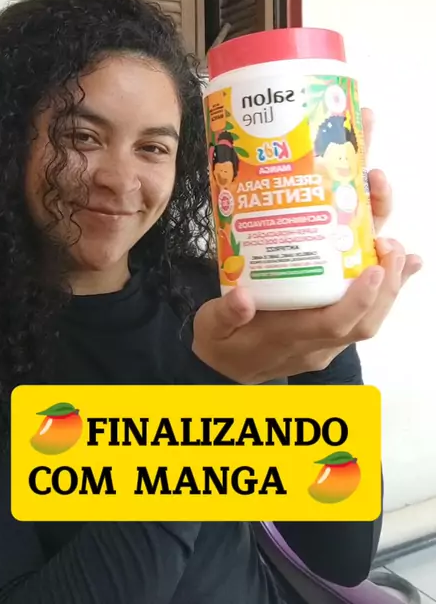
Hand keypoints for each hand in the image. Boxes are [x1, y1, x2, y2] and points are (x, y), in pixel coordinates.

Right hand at [193, 108, 421, 382]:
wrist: (224, 371)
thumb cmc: (221, 342)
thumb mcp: (212, 326)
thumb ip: (225, 313)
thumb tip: (240, 298)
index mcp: (290, 337)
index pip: (334, 324)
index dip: (358, 299)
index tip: (373, 268)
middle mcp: (317, 341)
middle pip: (364, 321)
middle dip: (386, 285)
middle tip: (392, 246)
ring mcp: (327, 339)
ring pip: (370, 318)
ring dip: (391, 285)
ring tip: (403, 251)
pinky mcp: (329, 330)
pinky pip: (364, 314)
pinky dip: (383, 291)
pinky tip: (398, 266)